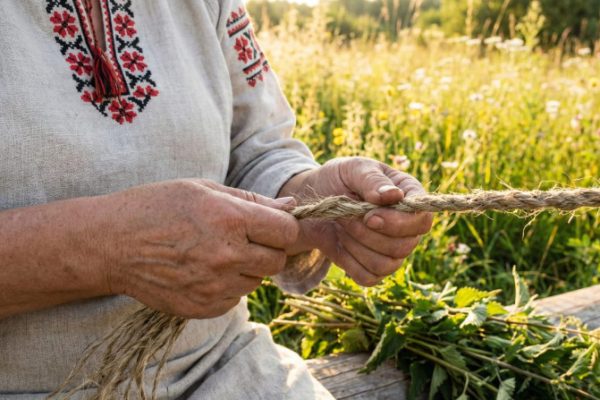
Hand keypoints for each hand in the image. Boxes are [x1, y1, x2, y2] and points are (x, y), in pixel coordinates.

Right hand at [93, 179, 298, 318]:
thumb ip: (252, 200)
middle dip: (268, 248)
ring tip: (215, 253)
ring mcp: (214, 286)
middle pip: (277, 260)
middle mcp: (227, 256)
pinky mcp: (203, 308)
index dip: (283, 227)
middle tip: (243, 239)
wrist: (112, 244)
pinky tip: (202, 270)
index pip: (287, 231)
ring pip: (256, 281)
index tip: (271, 225)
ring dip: (246, 268)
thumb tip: (292, 206)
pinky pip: (234, 299)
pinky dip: (227, 287)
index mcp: (229, 219)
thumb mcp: (203, 189)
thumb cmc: (156, 207)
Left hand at [282, 157, 432, 285]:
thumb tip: (395, 196)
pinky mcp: (373, 267)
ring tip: (342, 224)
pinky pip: (369, 277)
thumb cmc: (339, 178)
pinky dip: (349, 262)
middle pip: (405, 246)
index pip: (423, 220)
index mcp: (410, 197)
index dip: (398, 223)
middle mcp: (407, 226)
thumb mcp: (353, 169)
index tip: (369, 217)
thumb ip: (373, 180)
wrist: (313, 199)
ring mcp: (392, 250)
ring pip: (387, 264)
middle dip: (369, 234)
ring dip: (357, 246)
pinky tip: (340, 242)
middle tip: (345, 216)